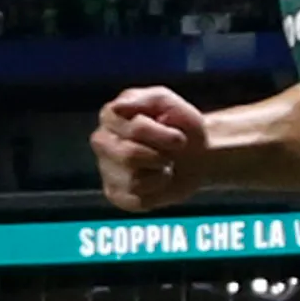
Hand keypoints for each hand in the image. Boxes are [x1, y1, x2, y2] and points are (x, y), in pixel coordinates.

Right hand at [92, 86, 214, 212]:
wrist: (197, 153)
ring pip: (134, 180)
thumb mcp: (168, 103)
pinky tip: (157, 180)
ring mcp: (106, 169)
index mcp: (110, 115)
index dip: (163, 136)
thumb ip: (144, 100)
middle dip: (160, 156)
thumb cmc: (180, 124)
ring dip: (159, 173)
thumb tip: (117, 108)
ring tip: (162, 164)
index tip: (178, 137)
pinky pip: (137, 200)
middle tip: (170, 153)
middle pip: (129, 156)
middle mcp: (102, 142)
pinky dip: (157, 192)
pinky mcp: (116, 194)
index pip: (136, 129)